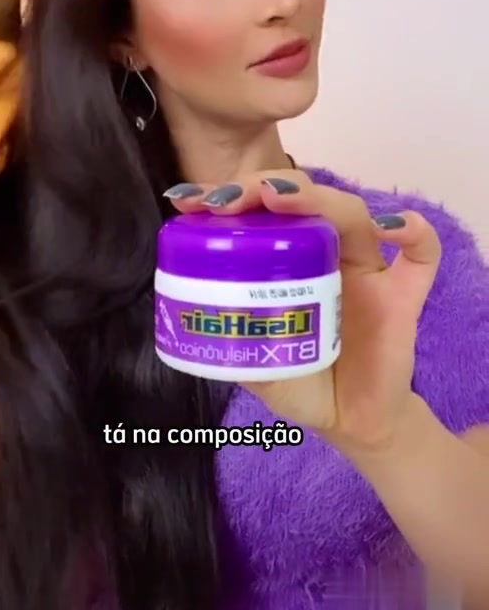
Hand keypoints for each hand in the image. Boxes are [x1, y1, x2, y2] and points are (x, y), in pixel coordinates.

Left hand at [165, 168, 441, 452]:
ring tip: (277, 197)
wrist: (351, 421)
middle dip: (261, 187)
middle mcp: (326, 252)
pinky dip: (414, 232)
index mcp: (286, 259)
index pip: (259, 211)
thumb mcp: (249, 358)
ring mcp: (367, 270)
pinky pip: (422, 255)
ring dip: (317, 197)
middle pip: (302, 199)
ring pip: (351, 213)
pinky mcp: (403, 296)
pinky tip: (390, 228)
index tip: (188, 200)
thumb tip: (187, 311)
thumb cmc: (301, 379)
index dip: (226, 196)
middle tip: (224, 200)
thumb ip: (227, 333)